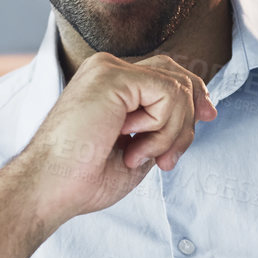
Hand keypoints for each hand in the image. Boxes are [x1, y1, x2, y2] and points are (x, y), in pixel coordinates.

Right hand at [9, 52, 216, 228]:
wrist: (50, 188)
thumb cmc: (84, 177)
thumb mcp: (140, 148)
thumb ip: (164, 125)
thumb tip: (200, 110)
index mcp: (110, 85)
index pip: (167, 76)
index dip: (193, 96)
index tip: (207, 117)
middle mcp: (109, 69)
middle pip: (177, 75)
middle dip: (189, 118)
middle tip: (168, 158)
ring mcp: (109, 69)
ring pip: (177, 87)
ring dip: (172, 132)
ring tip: (140, 155)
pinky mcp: (112, 76)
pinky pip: (168, 93)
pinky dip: (162, 128)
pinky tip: (134, 145)